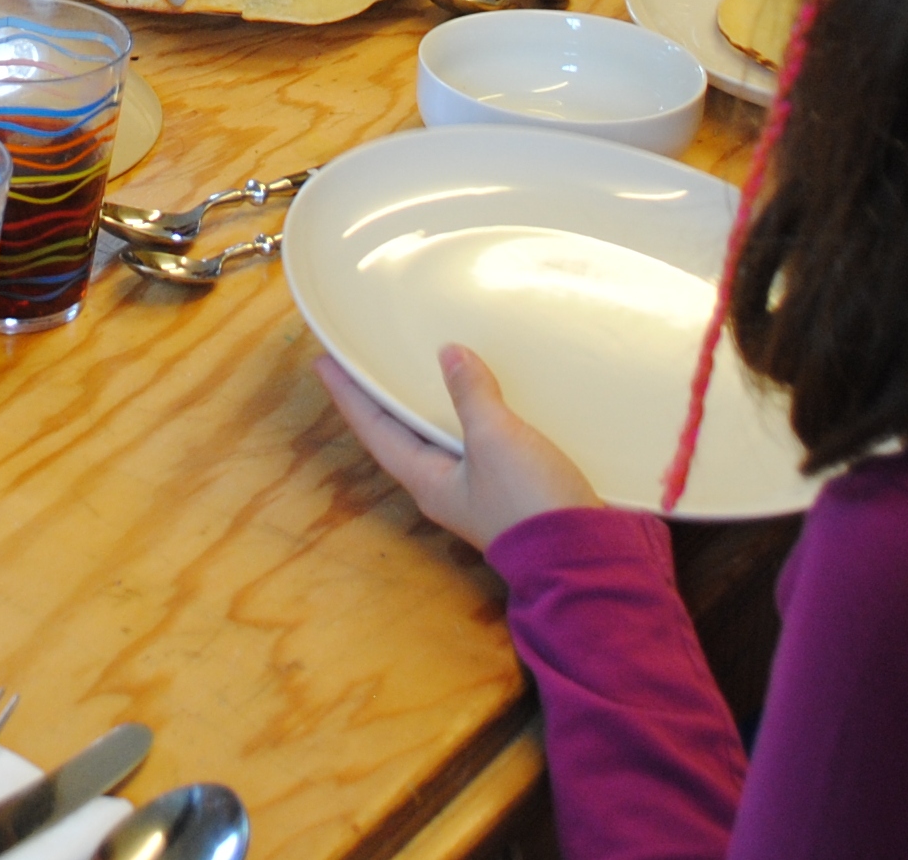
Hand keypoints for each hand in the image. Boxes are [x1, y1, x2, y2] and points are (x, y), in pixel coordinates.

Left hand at [316, 346, 597, 552]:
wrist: (583, 554)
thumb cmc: (528, 500)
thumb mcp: (495, 439)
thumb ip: (470, 394)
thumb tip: (448, 354)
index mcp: (426, 478)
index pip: (374, 429)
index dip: (349, 395)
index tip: (324, 363)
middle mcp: (442, 485)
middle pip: (400, 432)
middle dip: (382, 397)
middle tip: (364, 361)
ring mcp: (475, 487)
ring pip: (437, 435)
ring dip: (425, 403)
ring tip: (414, 369)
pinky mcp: (507, 484)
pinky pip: (473, 439)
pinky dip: (466, 412)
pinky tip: (480, 395)